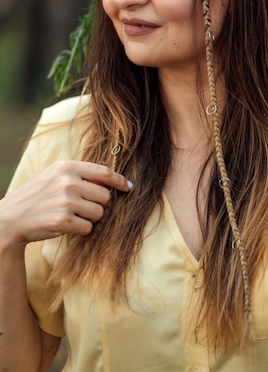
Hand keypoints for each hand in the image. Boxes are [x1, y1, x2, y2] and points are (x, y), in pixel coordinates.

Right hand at [0, 161, 131, 247]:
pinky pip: (88, 228)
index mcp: (67, 166)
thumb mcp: (55, 176)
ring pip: (99, 213)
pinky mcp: (63, 221)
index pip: (104, 172)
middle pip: (105, 196)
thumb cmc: (38, 196)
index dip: (119, 180)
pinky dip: (81, 229)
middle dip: (97, 204)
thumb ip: (81, 174)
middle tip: (81, 206)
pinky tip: (66, 225)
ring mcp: (66, 201)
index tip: (128, 187)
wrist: (10, 218)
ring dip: (89, 217)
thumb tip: (113, 180)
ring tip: (71, 215)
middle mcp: (68, 182)